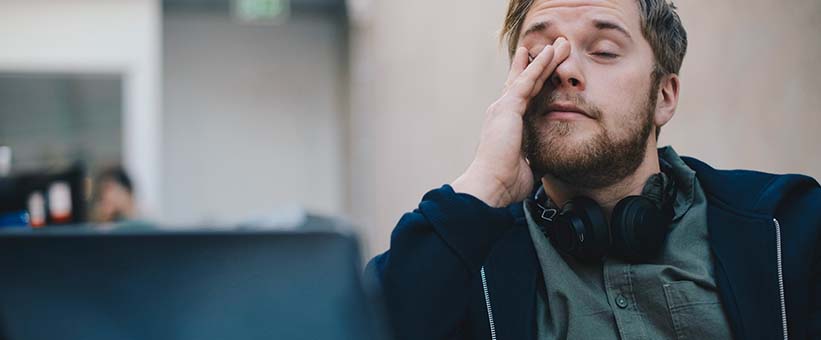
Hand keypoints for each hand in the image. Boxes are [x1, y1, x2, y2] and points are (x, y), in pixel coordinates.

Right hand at [452, 38, 570, 206]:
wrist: (491, 185)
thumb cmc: (505, 182)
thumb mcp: (527, 167)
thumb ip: (534, 159)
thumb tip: (544, 163)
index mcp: (505, 126)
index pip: (522, 99)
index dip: (532, 84)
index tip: (541, 71)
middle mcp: (501, 112)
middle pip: (523, 82)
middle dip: (537, 65)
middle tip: (549, 48)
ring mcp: (502, 108)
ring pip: (527, 77)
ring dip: (544, 60)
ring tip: (558, 44)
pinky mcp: (507, 107)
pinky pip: (527, 80)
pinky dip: (540, 66)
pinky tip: (551, 53)